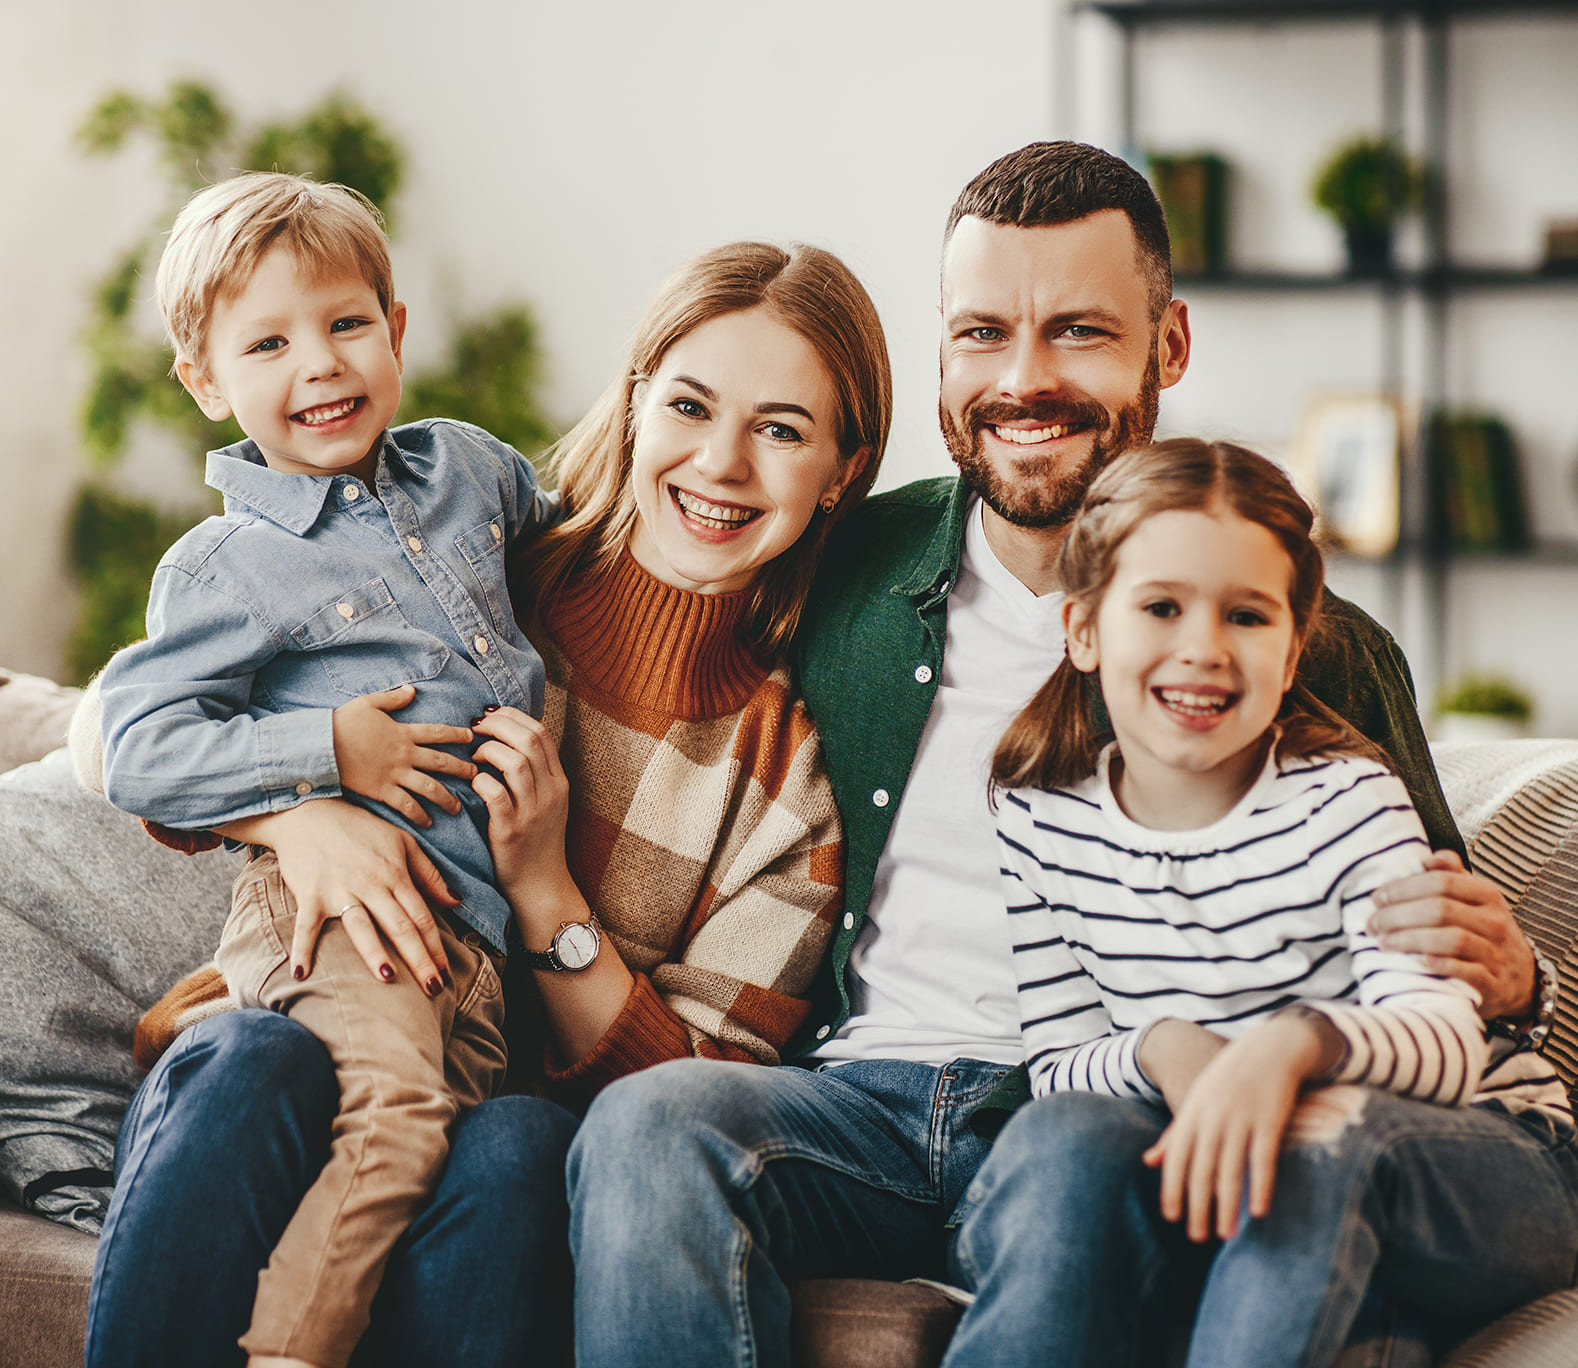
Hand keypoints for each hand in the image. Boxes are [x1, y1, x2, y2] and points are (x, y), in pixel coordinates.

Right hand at [224, 798, 454, 994]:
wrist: (310, 810)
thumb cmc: (360, 829)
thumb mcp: (402, 842)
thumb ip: (429, 874)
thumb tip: (455, 901)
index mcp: (395, 875)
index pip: (421, 916)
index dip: (436, 946)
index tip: (446, 973)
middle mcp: (370, 885)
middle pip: (399, 926)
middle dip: (418, 959)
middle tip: (433, 989)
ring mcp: (339, 890)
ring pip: (361, 926)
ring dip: (373, 952)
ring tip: (388, 978)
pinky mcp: (310, 894)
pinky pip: (306, 925)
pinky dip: (302, 947)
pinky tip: (301, 972)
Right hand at [332, 684, 476, 826]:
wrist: (320, 746)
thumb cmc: (342, 722)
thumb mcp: (368, 703)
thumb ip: (393, 698)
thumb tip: (412, 690)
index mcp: (403, 732)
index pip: (437, 733)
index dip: (456, 735)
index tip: (471, 738)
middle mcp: (404, 754)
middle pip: (441, 762)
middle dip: (461, 769)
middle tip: (476, 775)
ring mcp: (394, 774)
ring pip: (429, 787)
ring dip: (446, 798)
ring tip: (458, 808)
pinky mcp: (382, 790)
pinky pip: (406, 805)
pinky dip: (419, 814)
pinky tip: (428, 823)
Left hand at [471, 708, 576, 918]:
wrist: (541, 885)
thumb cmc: (536, 841)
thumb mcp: (546, 802)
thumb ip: (534, 773)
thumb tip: (507, 737)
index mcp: (559, 782)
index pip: (541, 733)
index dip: (513, 716)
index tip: (490, 716)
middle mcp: (551, 793)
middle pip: (529, 740)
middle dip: (498, 726)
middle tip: (475, 729)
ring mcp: (534, 812)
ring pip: (517, 763)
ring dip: (489, 751)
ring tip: (474, 757)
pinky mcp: (512, 831)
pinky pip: (497, 795)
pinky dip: (482, 781)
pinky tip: (474, 782)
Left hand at [1143, 1012, 1338, 1242]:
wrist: (1268, 1049)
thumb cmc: (1227, 1081)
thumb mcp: (1195, 1101)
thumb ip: (1174, 1135)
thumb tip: (1148, 1163)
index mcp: (1191, 1114)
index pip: (1177, 1158)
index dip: (1172, 1189)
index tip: (1171, 1218)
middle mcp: (1213, 1118)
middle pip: (1201, 1170)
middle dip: (1197, 1207)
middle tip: (1197, 1238)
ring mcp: (1241, 1119)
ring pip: (1230, 1170)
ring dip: (1226, 1206)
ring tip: (1225, 1235)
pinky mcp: (1270, 1121)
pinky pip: (1263, 1159)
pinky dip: (1260, 1186)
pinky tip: (1258, 1212)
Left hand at [1370, 850, 1534, 1020]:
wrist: (1522, 979)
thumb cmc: (1485, 933)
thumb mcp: (1476, 900)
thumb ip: (1452, 875)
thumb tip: (1427, 858)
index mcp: (1487, 895)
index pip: (1441, 882)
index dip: (1404, 888)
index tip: (1377, 898)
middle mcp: (1495, 922)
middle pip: (1440, 910)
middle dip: (1398, 916)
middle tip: (1372, 924)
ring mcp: (1497, 954)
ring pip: (1452, 939)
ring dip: (1410, 939)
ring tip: (1383, 942)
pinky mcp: (1494, 984)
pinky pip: (1468, 972)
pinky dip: (1441, 964)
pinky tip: (1417, 961)